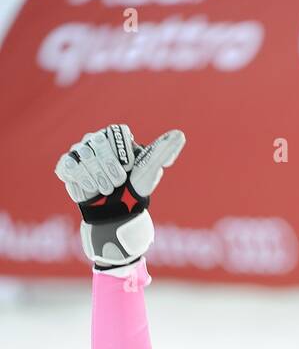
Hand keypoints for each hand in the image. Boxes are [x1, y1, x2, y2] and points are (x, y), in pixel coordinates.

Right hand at [54, 124, 184, 268]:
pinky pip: (67, 167)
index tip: (127, 170)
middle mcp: (95, 140)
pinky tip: (88, 193)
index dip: (121, 154)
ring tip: (104, 191)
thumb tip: (180, 134)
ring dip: (95, 179)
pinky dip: (79, 183)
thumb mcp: (149, 173)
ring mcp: (79, 152)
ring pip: (82, 155)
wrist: (114, 216)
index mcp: (116, 137)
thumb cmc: (134, 192)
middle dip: (108, 168)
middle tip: (115, 185)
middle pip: (96, 142)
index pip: (115, 132)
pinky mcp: (67, 166)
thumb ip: (162, 152)